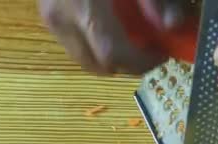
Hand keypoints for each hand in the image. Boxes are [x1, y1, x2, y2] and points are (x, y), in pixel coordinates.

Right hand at [38, 0, 186, 74]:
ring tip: (130, 33)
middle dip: (126, 64)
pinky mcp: (45, 10)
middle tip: (148, 48)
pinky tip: (110, 19)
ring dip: (109, 54)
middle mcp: (60, 15)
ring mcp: (49, 14)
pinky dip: (94, 39)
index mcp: (84, 5)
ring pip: (82, 55)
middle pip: (96, 64)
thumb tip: (172, 26)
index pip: (112, 53)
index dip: (141, 61)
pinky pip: (73, 38)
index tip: (162, 52)